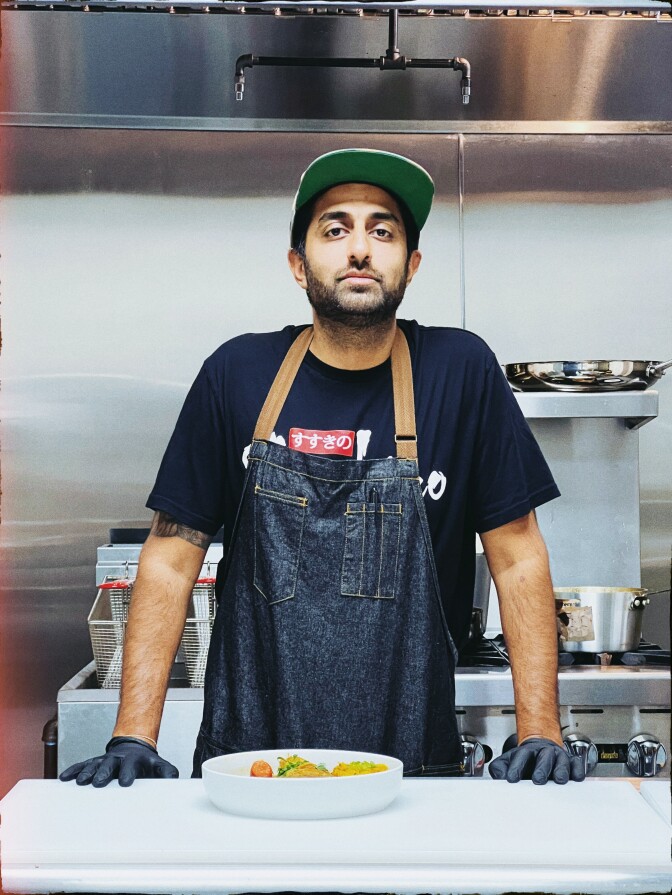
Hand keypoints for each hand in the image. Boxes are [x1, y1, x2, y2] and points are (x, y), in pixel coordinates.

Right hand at [59, 736, 178, 786]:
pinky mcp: (95, 763)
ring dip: (87, 772)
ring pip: (94, 765)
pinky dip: (74, 770)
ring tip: (80, 781)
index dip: (129, 773)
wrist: (134, 747)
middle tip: (98, 782)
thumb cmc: (145, 763)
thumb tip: (174, 779)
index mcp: (134, 760)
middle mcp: (117, 759)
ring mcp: (105, 760)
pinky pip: (82, 765)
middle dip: (104, 773)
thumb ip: (166, 772)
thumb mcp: (158, 765)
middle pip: (109, 765)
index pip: (131, 766)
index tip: (126, 781)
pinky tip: (65, 777)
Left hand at [488, 737, 585, 784]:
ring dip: (561, 770)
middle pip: (543, 757)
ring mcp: (559, 757)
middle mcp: (544, 753)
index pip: (521, 756)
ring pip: (562, 761)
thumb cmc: (525, 760)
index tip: (511, 779)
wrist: (542, 746)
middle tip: (537, 780)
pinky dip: (577, 771)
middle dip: (541, 768)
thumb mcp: (508, 761)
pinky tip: (575, 778)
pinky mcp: (572, 764)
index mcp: (527, 752)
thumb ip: (499, 768)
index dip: (516, 767)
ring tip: (559, 780)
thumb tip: (499, 778)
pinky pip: (577, 766)